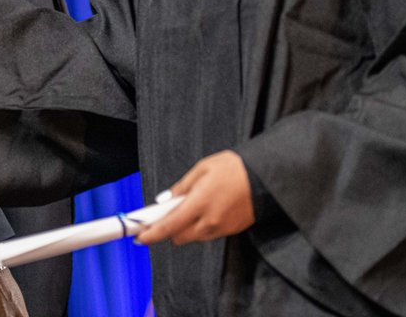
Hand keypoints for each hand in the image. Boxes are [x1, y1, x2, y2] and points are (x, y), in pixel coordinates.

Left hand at [136, 151, 253, 245]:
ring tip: (190, 207)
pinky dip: (201, 227)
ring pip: (194, 237)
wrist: (266, 177)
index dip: (151, 234)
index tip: (139, 236)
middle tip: (165, 214)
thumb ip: (182, 187)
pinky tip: (205, 210)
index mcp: (199, 204)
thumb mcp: (203, 169)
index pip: (169, 226)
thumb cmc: (234, 168)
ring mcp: (222, 228)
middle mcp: (210, 221)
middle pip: (179, 237)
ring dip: (186, 228)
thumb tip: (166, 199)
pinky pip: (209, 234)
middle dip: (169, 229)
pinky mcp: (232, 231)